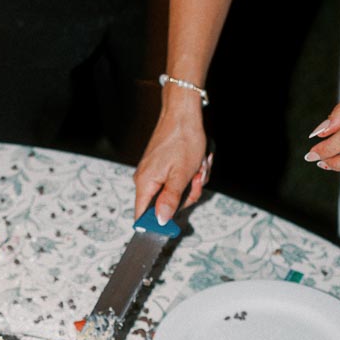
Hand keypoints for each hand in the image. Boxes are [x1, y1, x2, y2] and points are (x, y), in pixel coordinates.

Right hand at [133, 103, 211, 222]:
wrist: (182, 113)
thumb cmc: (182, 138)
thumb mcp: (181, 175)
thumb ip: (170, 200)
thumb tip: (161, 220)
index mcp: (145, 183)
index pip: (142, 216)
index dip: (157, 224)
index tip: (172, 225)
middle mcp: (145, 179)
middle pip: (163, 206)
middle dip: (185, 196)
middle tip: (195, 180)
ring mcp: (153, 173)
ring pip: (174, 193)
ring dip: (191, 183)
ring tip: (197, 167)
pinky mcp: (161, 167)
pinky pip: (175, 181)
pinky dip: (188, 175)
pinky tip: (195, 164)